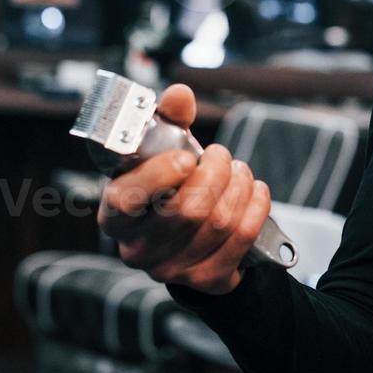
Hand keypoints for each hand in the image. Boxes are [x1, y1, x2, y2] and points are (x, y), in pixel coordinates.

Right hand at [96, 84, 271, 294]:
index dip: (160, 175)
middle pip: (187, 209)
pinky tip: (255, 191)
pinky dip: (257, 206)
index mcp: (115, 215)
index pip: (127, 199)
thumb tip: (180, 94)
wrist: (187, 242)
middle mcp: (137, 248)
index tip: (186, 156)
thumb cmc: (168, 189)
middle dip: (215, 172)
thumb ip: (167, 120)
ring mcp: (171, 269)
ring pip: (219, 221)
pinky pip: (242, 238)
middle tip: (222, 156)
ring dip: (240, 186)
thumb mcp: (160, 154)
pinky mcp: (207, 278)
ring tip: (239, 171)